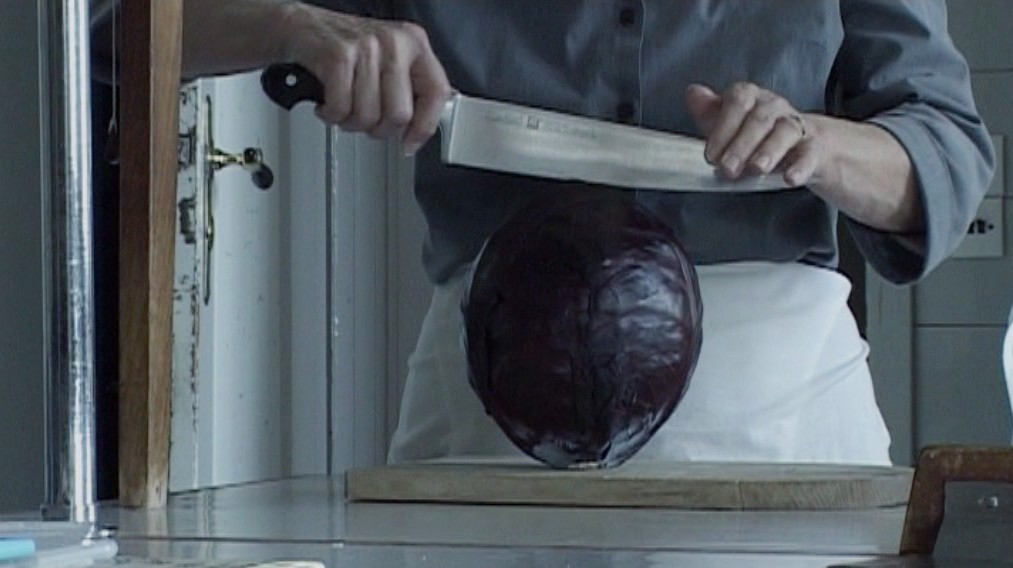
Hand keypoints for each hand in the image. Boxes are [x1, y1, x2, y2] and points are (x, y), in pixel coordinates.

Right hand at [279, 3, 451, 153]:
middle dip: (378, 129)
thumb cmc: (343, 49)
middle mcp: (395, 42)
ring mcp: (368, 47)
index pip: (437, 92)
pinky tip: (327, 103)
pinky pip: (342, 108)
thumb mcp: (386, 62)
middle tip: (365, 120)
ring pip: (369, 116)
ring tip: (343, 107)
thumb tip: (418, 130)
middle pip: (400, 114)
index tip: (410, 142)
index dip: (424, 126)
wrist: (299, 28)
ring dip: (350, 122)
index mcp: (414, 44)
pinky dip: (330, 115)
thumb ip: (409, 90)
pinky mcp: (339, 55)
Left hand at [685, 81, 921, 232]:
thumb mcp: (736, 127)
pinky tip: (790, 179)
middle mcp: (777, 108)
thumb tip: (692, 92)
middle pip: (760, 117)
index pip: (739, 99)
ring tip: (757, 169)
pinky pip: (811, 154)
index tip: (710, 154)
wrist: (814, 149)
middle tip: (726, 169)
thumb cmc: (764, 138)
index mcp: (754, 100)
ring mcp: (800, 127)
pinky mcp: (818, 149)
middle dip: (740, 143)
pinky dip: (800, 166)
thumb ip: (712, 113)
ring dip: (769, 150)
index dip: (723, 124)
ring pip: (786, 131)